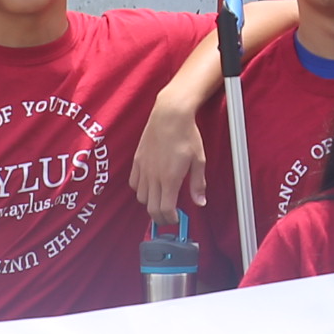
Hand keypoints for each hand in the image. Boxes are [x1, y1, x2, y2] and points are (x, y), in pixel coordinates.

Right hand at [131, 101, 208, 217]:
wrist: (170, 114)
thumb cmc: (187, 135)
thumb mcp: (199, 160)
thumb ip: (198, 184)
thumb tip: (200, 202)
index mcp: (170, 179)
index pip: (166, 210)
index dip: (171, 219)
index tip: (177, 219)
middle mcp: (154, 177)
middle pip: (151, 208)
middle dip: (160, 218)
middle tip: (169, 217)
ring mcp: (144, 169)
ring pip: (141, 198)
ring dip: (150, 204)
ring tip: (160, 200)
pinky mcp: (137, 161)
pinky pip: (134, 183)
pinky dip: (140, 190)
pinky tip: (150, 186)